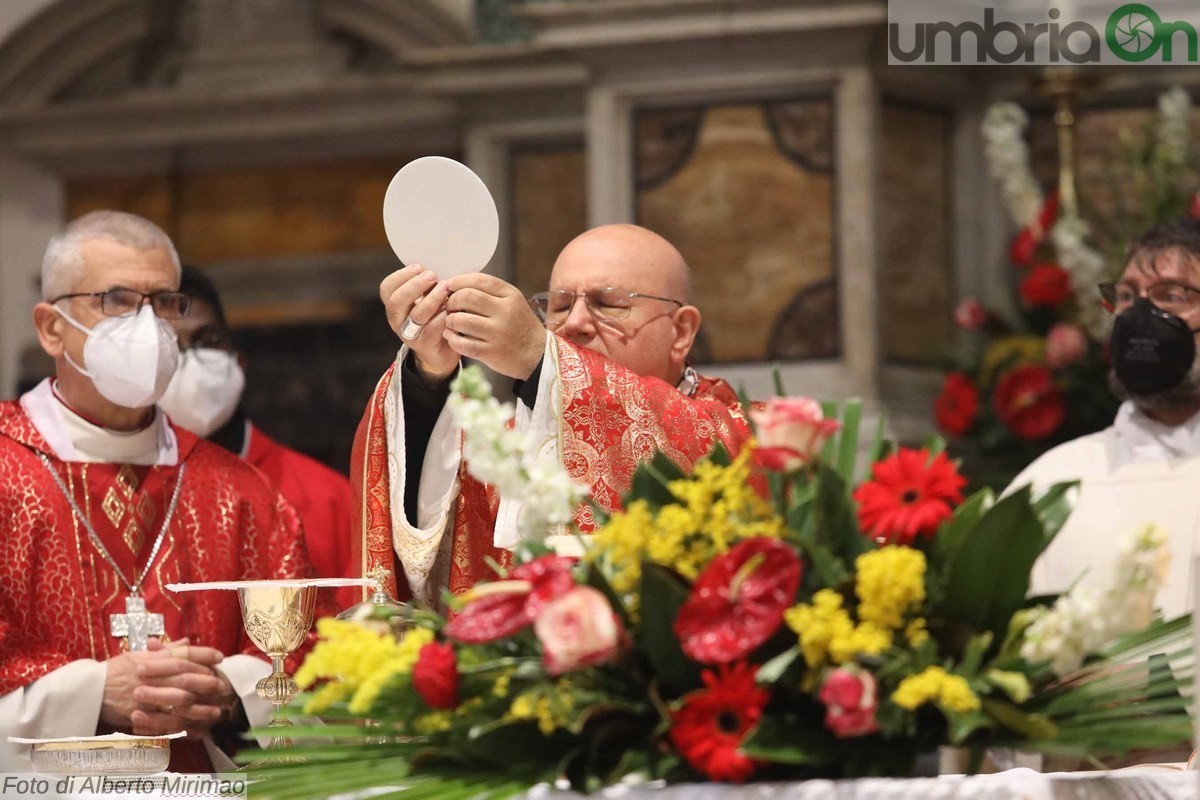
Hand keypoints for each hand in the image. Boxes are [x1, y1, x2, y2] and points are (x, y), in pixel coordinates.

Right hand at [101, 638, 228, 739]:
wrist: (87, 692)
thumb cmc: (112, 671)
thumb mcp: (136, 655)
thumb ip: (164, 651)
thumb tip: (186, 642)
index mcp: (149, 660)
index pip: (181, 654)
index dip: (202, 654)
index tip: (220, 656)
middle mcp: (149, 676)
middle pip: (184, 677)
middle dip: (206, 681)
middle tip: (222, 685)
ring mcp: (144, 696)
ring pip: (177, 702)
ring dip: (199, 708)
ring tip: (215, 712)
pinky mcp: (138, 715)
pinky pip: (164, 722)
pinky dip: (182, 727)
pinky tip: (196, 730)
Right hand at [380, 264, 457, 381]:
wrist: (442, 351)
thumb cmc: (435, 317)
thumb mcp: (427, 298)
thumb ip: (427, 284)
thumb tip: (439, 261)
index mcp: (395, 305)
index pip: (387, 288)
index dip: (401, 276)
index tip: (419, 267)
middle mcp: (398, 320)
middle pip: (396, 301)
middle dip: (414, 286)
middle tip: (432, 276)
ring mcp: (409, 334)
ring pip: (416, 315)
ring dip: (432, 299)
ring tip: (446, 288)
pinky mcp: (424, 345)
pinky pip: (432, 329)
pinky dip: (443, 316)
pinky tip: (452, 309)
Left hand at [443, 273, 546, 379]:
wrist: (537, 354)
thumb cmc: (520, 325)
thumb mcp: (513, 302)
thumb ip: (490, 292)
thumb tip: (458, 285)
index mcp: (510, 296)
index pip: (480, 280)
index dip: (459, 281)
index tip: (450, 285)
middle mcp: (505, 312)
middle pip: (467, 297)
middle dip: (452, 300)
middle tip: (450, 306)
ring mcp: (498, 334)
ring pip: (461, 320)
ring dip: (450, 320)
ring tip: (451, 322)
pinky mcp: (490, 353)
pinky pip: (462, 343)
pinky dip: (452, 339)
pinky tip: (452, 337)